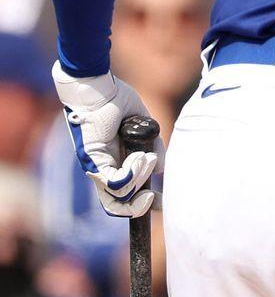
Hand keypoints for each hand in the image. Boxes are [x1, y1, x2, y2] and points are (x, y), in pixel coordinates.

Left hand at [52, 64, 163, 217]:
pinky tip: (141, 156)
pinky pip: (115, 182)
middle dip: (138, 207)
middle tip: (154, 198)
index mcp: (113, 161)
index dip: (141, 203)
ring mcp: (95, 167)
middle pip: (116, 204)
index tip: (159, 200)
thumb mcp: (143, 127)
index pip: (123, 193)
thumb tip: (160, 170)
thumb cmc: (117, 101)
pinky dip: (133, 174)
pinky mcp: (92, 162)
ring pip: (119, 194)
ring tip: (149, 157)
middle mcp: (102, 169)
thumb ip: (153, 148)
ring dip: (141, 178)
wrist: (99, 89)